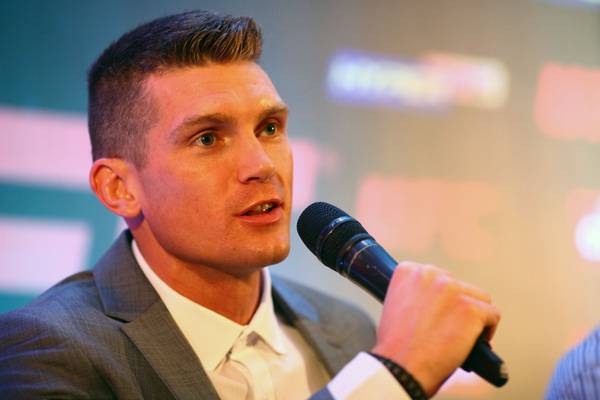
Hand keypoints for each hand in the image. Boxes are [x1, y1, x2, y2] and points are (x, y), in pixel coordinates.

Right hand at [371, 261, 500, 396]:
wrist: (401, 367)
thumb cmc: (397, 345)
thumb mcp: (396, 305)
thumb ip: (415, 293)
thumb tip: (438, 299)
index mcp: (409, 271)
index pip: (438, 276)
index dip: (441, 298)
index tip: (439, 314)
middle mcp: (430, 274)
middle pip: (459, 285)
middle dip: (457, 306)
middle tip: (449, 328)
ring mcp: (452, 289)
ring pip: (479, 298)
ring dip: (474, 316)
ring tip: (463, 335)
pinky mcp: (471, 308)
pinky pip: (492, 314)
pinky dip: (487, 330)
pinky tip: (474, 342)